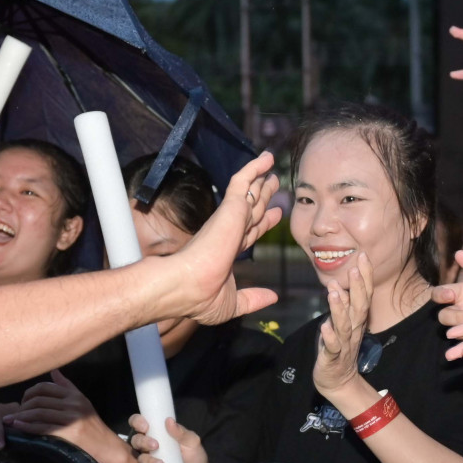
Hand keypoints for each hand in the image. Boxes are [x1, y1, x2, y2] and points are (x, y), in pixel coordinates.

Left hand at [7, 371, 127, 462]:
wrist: (106, 447)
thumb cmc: (93, 426)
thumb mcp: (82, 402)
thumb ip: (67, 387)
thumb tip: (54, 372)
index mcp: (74, 395)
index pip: (45, 387)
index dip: (29, 392)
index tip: (22, 401)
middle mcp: (73, 404)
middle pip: (39, 400)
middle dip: (22, 406)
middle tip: (13, 413)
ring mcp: (71, 418)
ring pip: (39, 413)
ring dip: (21, 417)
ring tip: (9, 421)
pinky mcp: (69, 433)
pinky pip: (43, 428)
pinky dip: (28, 427)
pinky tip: (18, 427)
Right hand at [129, 414, 215, 462]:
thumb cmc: (194, 455)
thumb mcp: (192, 441)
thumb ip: (181, 432)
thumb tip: (170, 421)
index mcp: (157, 433)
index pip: (139, 423)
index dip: (137, 422)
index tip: (145, 426)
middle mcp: (149, 447)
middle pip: (136, 440)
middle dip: (143, 442)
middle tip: (156, 445)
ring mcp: (149, 462)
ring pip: (140, 460)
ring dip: (149, 461)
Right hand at [169, 151, 282, 325]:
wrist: (186, 286)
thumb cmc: (200, 298)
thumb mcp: (233, 303)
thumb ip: (253, 299)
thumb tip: (272, 297)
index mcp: (227, 252)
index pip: (249, 232)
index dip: (263, 223)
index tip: (275, 214)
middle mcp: (229, 232)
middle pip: (251, 209)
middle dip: (263, 197)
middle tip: (274, 183)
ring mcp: (229, 219)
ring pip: (249, 193)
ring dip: (261, 179)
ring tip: (271, 166)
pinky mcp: (229, 208)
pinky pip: (243, 181)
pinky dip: (254, 168)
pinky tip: (266, 159)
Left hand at [313, 252, 373, 405]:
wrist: (338, 380)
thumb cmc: (338, 347)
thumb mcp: (342, 323)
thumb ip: (343, 305)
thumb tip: (338, 284)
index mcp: (357, 319)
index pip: (365, 295)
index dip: (365, 276)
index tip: (363, 256)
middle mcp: (354, 330)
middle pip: (360, 307)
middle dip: (358, 288)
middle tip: (354, 269)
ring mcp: (344, 344)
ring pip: (345, 325)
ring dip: (341, 309)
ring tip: (334, 292)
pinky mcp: (333, 358)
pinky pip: (333, 347)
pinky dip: (329, 337)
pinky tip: (324, 326)